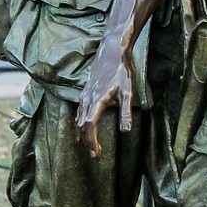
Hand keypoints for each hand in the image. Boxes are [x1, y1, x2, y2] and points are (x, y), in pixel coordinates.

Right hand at [75, 33, 134, 157]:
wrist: (112, 51)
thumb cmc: (122, 71)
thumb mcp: (128, 92)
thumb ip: (126, 112)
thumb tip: (125, 131)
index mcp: (97, 101)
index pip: (90, 127)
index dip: (92, 142)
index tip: (97, 154)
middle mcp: (86, 99)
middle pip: (81, 126)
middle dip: (87, 142)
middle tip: (95, 155)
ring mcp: (83, 95)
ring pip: (77, 119)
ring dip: (82, 134)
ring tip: (89, 146)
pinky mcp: (84, 92)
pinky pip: (77, 112)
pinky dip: (79, 124)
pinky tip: (82, 128)